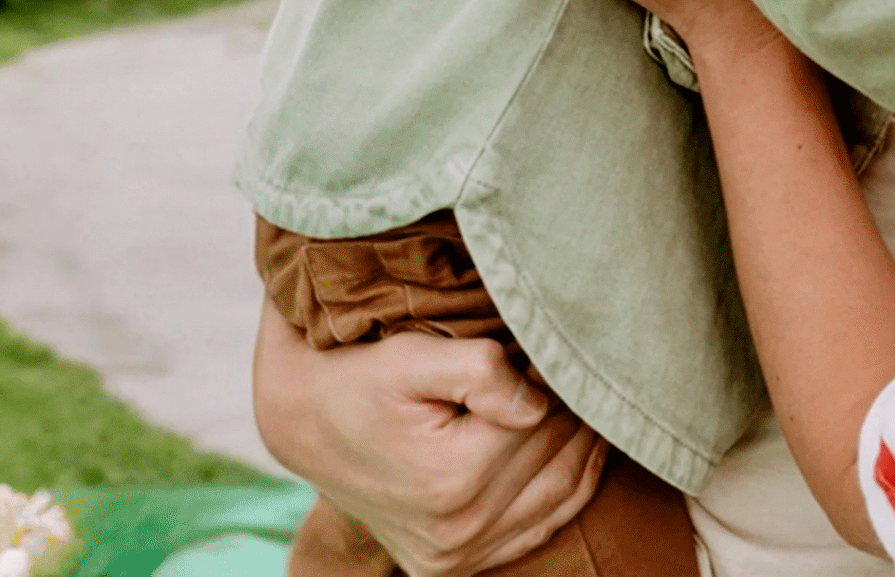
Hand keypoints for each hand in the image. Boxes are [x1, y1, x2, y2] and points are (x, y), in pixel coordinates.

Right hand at [252, 303, 604, 576]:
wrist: (309, 424)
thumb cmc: (363, 379)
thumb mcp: (412, 357)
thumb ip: (481, 370)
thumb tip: (538, 402)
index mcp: (452, 478)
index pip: (547, 417)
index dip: (559, 372)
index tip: (556, 340)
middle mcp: (457, 530)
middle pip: (557, 455)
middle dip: (577, 404)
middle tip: (577, 360)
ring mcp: (456, 556)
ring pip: (562, 494)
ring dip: (585, 444)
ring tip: (586, 393)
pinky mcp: (455, 564)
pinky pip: (539, 527)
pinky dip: (569, 487)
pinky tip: (579, 445)